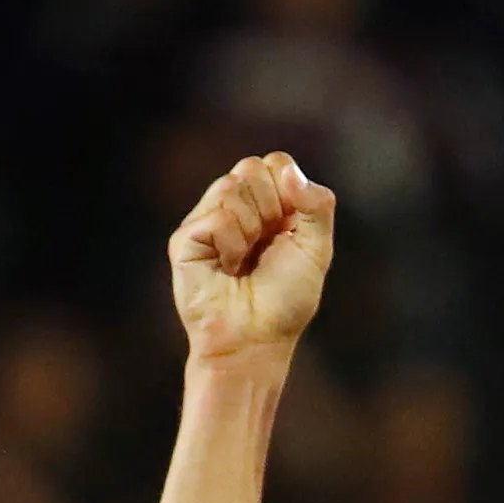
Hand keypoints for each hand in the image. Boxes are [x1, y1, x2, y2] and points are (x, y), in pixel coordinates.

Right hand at [170, 153, 334, 366]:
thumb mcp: (316, 249)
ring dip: (249, 229)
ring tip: (244, 261)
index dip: (288, 191)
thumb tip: (290, 172)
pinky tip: (227, 269)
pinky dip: (231, 245)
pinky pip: (216, 216)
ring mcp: (207, 219)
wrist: (256, 340)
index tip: (288, 230)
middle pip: (251, 167)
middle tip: (265, 246)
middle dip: (269, 209)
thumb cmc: (285, 300)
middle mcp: (234, 205)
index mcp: (268, 202)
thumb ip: (317, 205)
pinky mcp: (186, 238)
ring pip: (230, 186)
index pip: (276, 162)